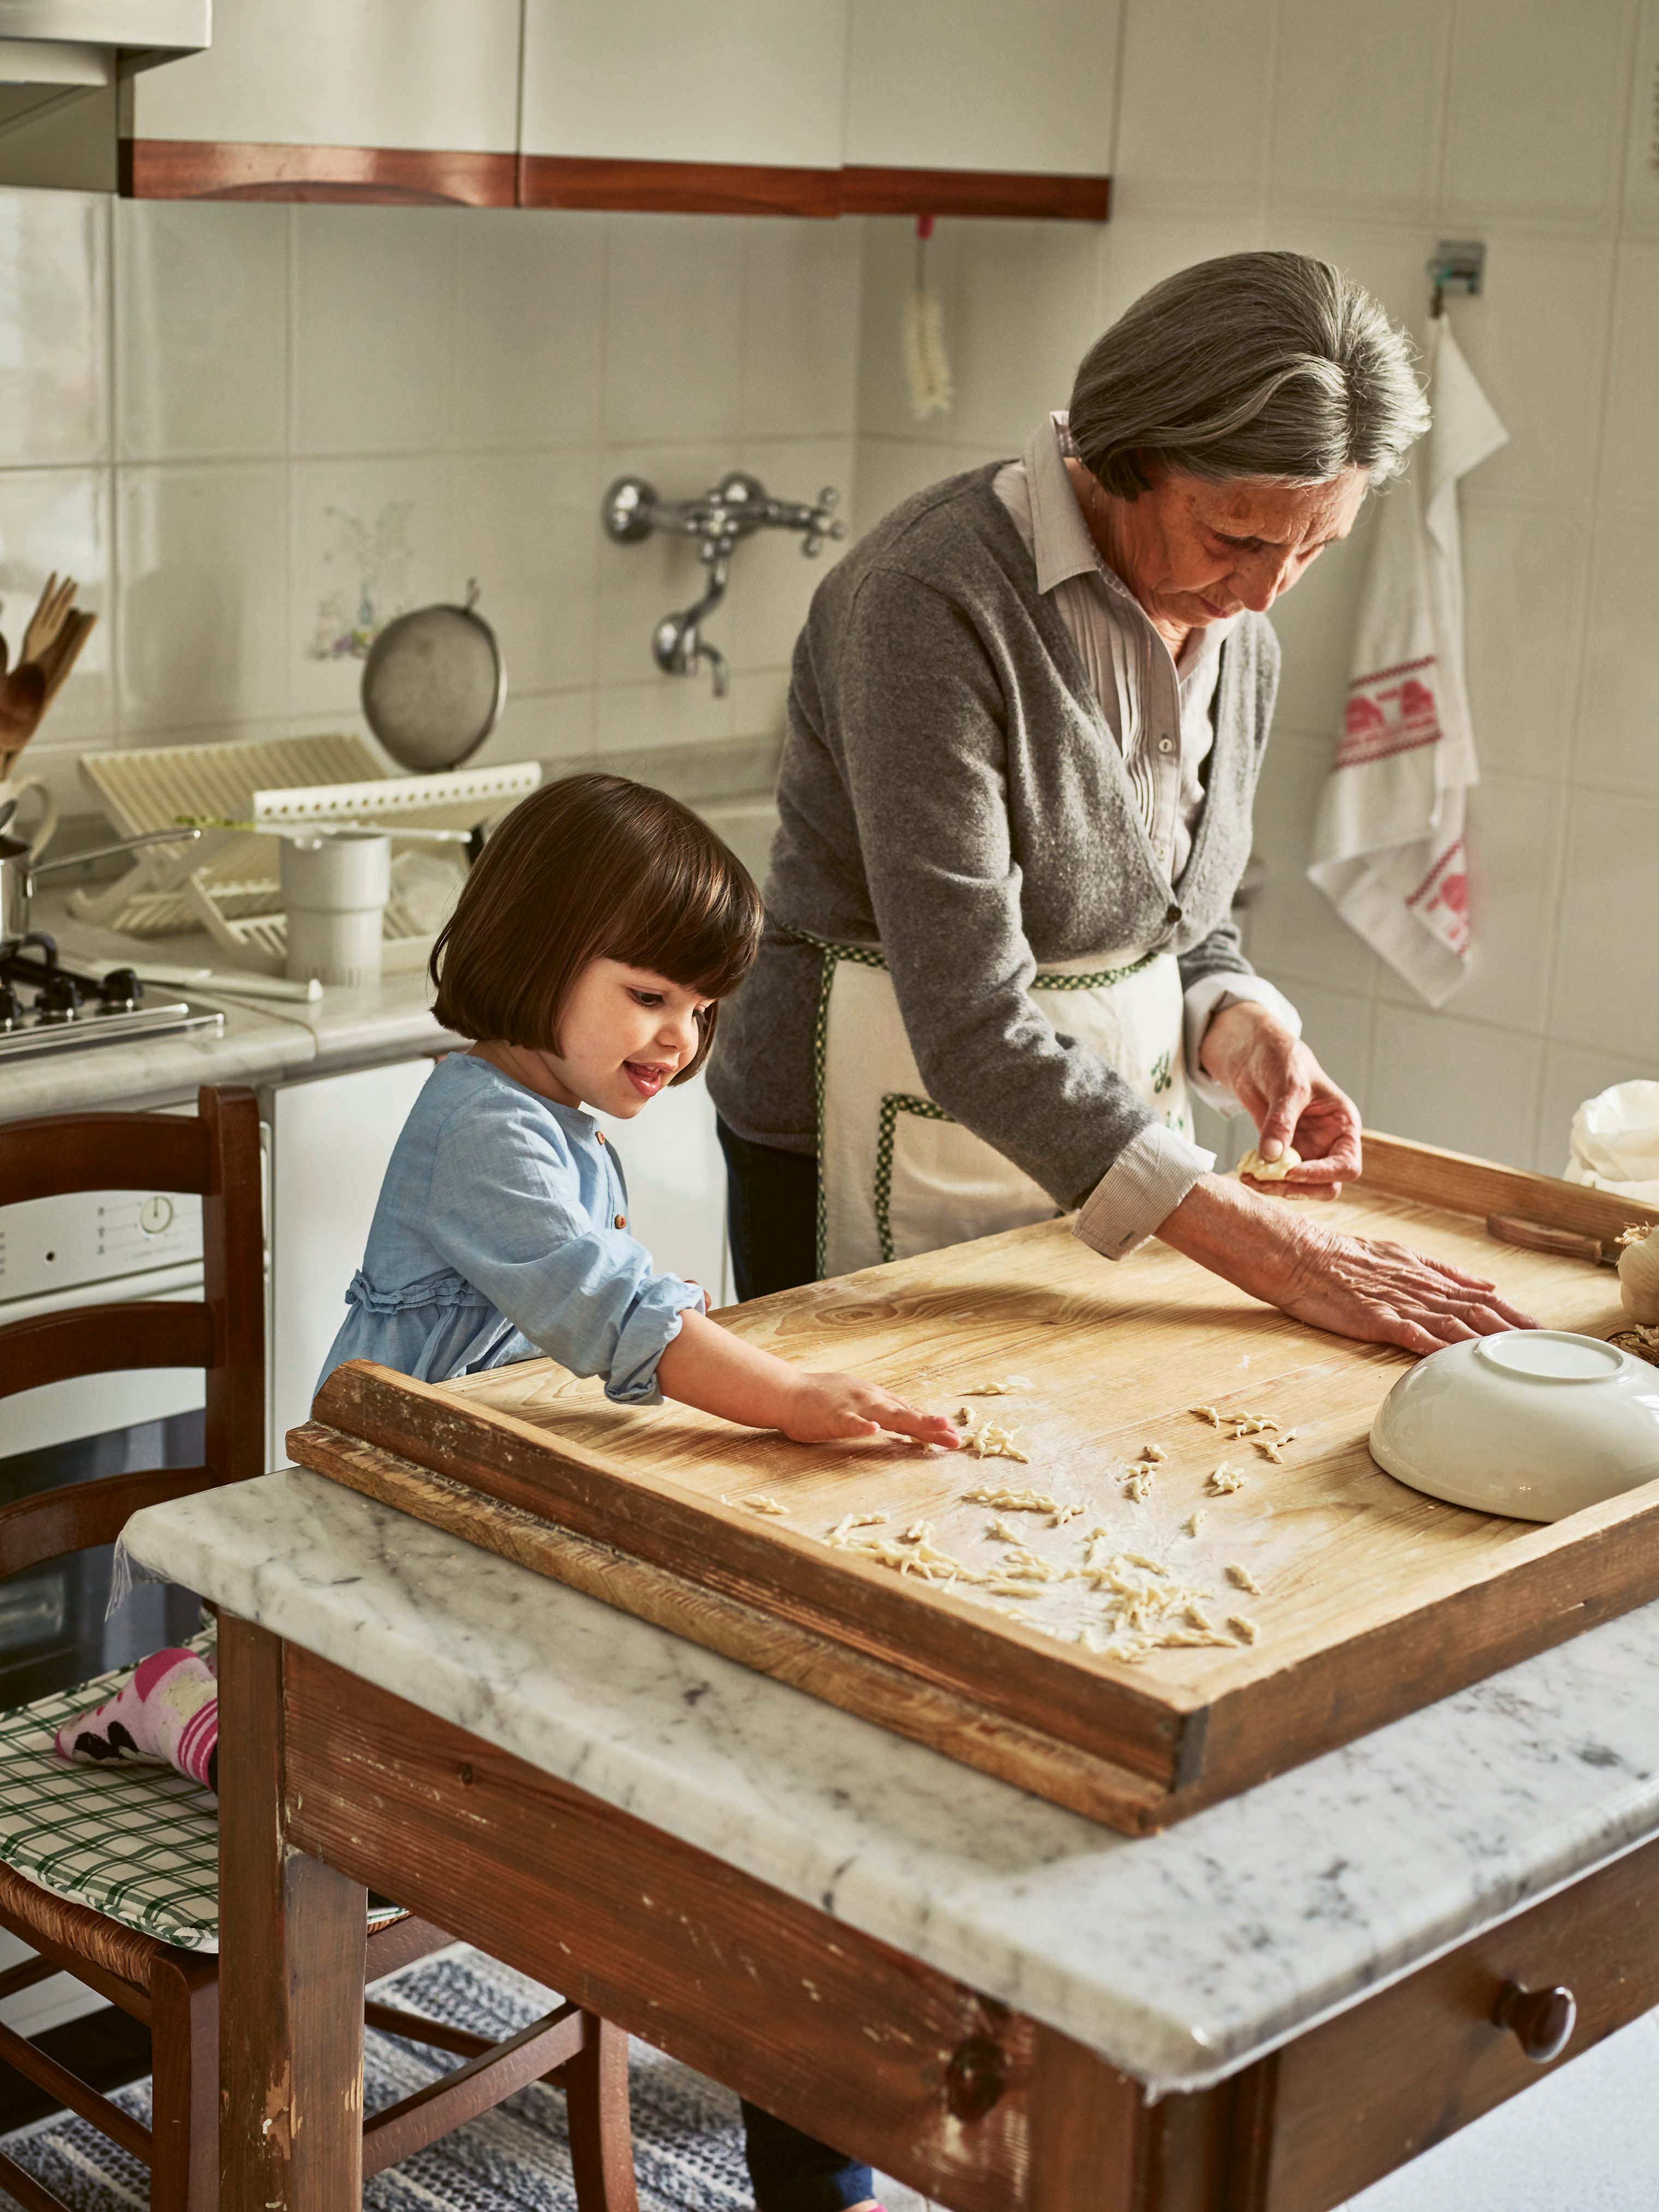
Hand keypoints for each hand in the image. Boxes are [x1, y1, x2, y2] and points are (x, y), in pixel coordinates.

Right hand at [781, 1373, 961, 1447]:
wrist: (788, 1392)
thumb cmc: (823, 1400)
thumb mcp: (860, 1401)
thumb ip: (883, 1411)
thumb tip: (909, 1420)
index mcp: (877, 1399)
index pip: (910, 1413)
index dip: (932, 1425)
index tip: (954, 1436)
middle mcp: (871, 1399)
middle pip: (906, 1414)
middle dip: (932, 1426)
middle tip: (955, 1438)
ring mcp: (853, 1406)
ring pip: (886, 1414)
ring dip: (911, 1421)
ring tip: (934, 1427)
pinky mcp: (833, 1415)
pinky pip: (849, 1421)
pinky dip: (861, 1425)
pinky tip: (873, 1430)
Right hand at [1160, 1176, 1537, 1356]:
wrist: (1294, 1252)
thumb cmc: (1335, 1255)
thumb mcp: (1394, 1254)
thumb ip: (1440, 1271)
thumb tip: (1486, 1284)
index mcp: (1420, 1269)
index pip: (1475, 1293)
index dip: (1509, 1312)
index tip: (1537, 1328)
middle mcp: (1417, 1284)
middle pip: (1477, 1310)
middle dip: (1514, 1330)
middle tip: (1547, 1348)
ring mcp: (1399, 1302)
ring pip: (1457, 1324)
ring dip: (1492, 1342)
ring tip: (1522, 1358)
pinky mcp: (1378, 1318)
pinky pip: (1420, 1338)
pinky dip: (1447, 1351)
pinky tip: (1467, 1363)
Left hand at [1200, 1003, 1360, 1198]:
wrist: (1255, 1055)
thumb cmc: (1283, 1060)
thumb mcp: (1287, 1086)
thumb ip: (1281, 1121)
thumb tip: (1273, 1157)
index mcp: (1343, 1125)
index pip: (1347, 1165)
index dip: (1323, 1174)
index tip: (1291, 1172)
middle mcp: (1329, 1143)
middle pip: (1326, 1186)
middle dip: (1298, 1188)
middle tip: (1266, 1180)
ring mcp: (1306, 1151)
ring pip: (1301, 1188)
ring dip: (1276, 1188)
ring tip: (1249, 1177)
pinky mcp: (1283, 1154)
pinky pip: (1278, 1179)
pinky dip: (1263, 1181)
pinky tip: (1245, 1171)